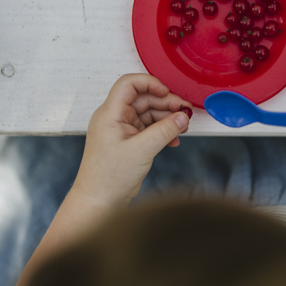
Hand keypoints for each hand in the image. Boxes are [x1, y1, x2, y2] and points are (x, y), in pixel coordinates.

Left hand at [73, 73, 190, 207]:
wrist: (100, 201)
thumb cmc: (109, 177)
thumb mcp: (142, 150)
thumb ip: (165, 131)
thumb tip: (182, 117)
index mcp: (110, 113)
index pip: (129, 84)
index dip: (150, 83)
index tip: (168, 94)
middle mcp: (115, 118)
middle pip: (144, 98)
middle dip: (166, 103)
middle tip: (185, 112)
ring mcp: (122, 129)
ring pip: (149, 113)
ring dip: (167, 118)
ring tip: (182, 127)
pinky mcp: (129, 140)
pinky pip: (149, 128)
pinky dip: (162, 131)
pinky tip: (174, 140)